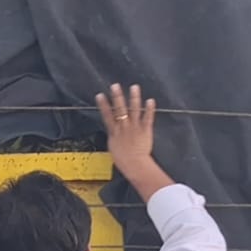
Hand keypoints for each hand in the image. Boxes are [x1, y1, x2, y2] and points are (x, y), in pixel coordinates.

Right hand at [95, 83, 173, 198]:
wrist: (134, 164)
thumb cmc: (122, 159)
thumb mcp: (113, 147)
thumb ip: (114, 136)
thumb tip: (114, 131)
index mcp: (114, 132)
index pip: (107, 116)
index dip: (103, 105)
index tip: (100, 95)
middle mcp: (124, 127)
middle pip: (119, 109)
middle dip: (117, 97)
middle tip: (115, 85)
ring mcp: (135, 127)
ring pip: (134, 110)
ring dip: (134, 98)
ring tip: (134, 87)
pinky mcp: (145, 130)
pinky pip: (148, 118)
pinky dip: (149, 109)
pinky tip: (150, 100)